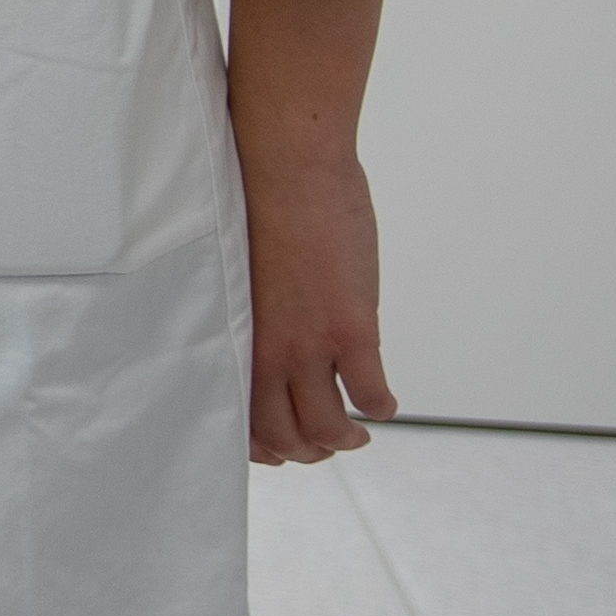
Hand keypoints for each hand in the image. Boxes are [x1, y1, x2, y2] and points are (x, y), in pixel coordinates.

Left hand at [243, 140, 398, 462]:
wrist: (284, 164)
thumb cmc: (256, 204)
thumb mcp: (238, 274)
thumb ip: (250, 313)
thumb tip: (263, 334)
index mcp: (233, 335)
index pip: (239, 417)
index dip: (262, 446)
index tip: (279, 450)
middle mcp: (265, 349)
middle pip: (286, 436)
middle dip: (307, 452)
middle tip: (325, 445)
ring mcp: (309, 343)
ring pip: (328, 427)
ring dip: (345, 440)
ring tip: (355, 435)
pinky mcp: (352, 327)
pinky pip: (369, 393)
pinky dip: (380, 407)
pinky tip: (383, 402)